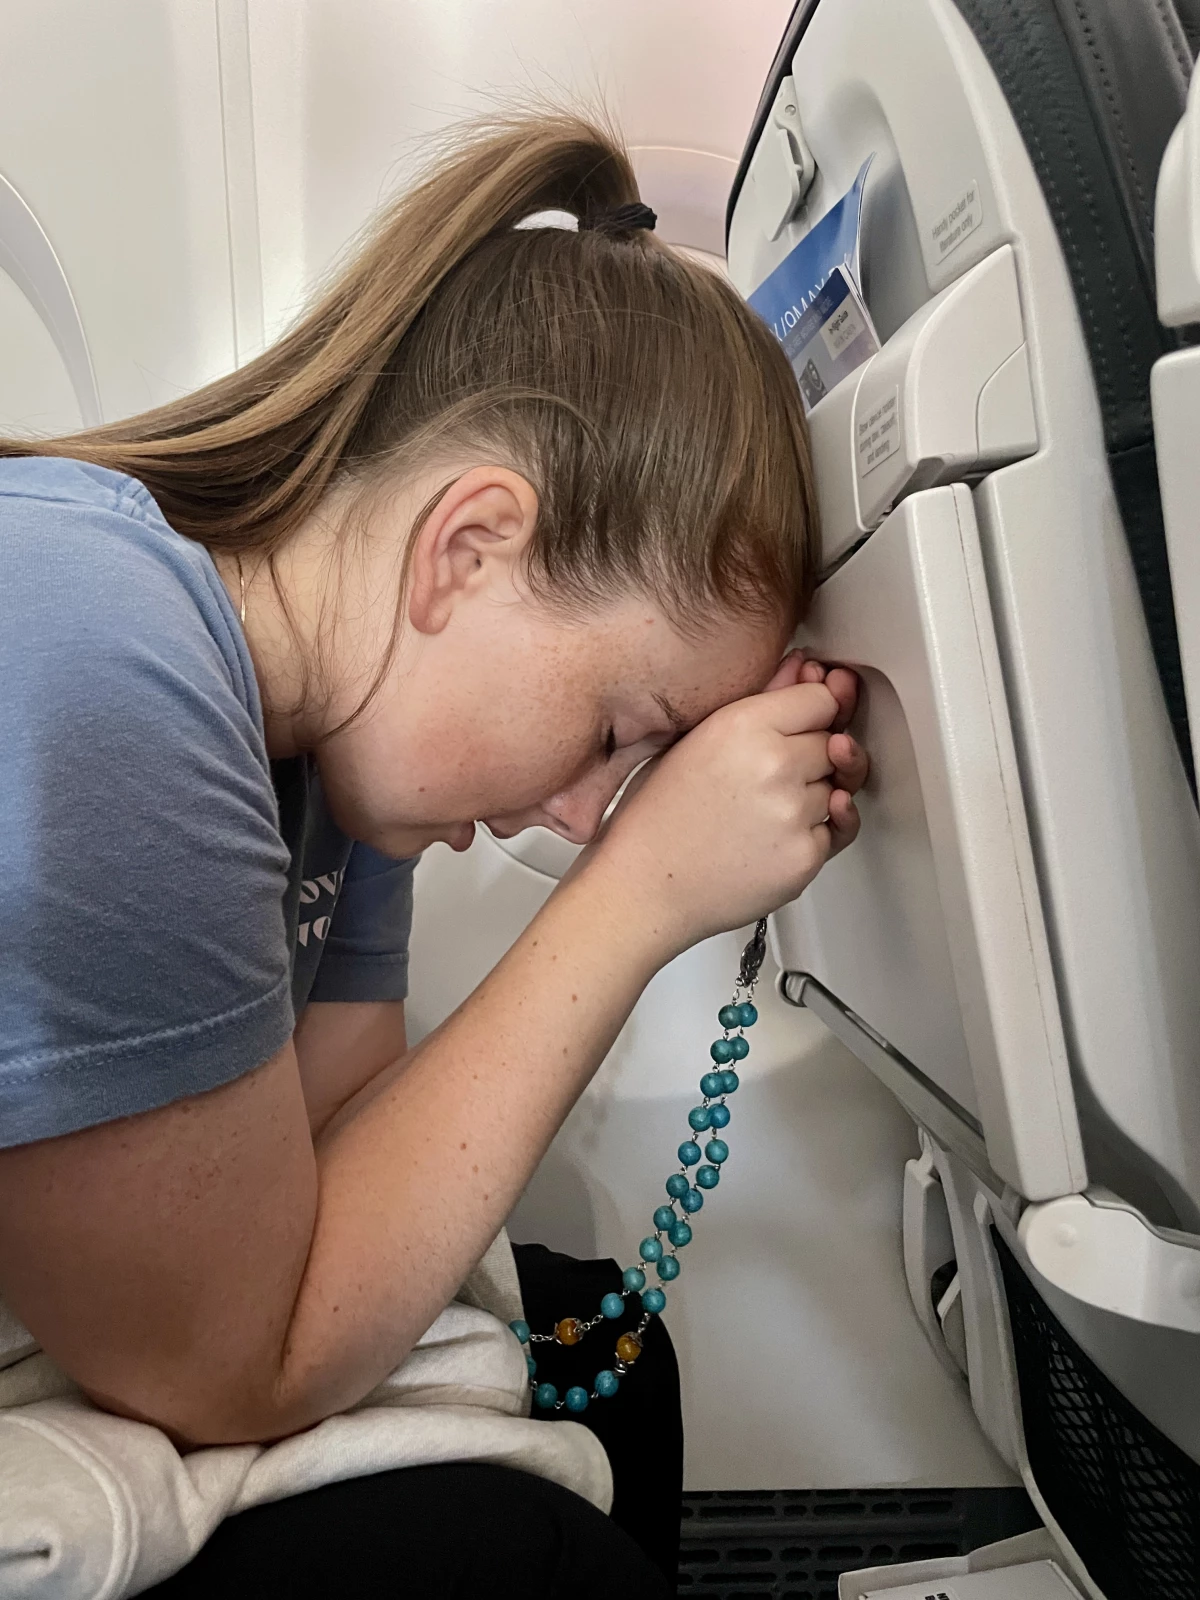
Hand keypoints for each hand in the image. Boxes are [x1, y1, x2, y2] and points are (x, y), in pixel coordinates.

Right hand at [590, 670, 843, 955]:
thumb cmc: (658, 818)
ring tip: (760, 809)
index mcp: (744, 726)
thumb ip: (761, 697)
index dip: (812, 710)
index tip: (799, 722)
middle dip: (811, 754)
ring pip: (838, 786)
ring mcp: (795, 813)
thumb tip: (807, 668)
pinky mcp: (806, 857)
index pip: (823, 697)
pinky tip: (771, 834)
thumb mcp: (695, 739)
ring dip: (814, 795)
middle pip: (836, 740)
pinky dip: (813, 833)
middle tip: (765, 774)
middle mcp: (775, 765)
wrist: (644, 888)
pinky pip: (836, 831)